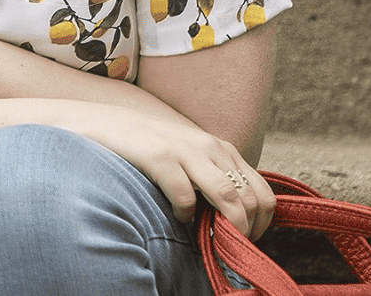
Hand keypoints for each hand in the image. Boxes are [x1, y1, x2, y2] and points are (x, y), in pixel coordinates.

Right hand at [65, 104, 274, 240]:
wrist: (107, 123)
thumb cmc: (151, 147)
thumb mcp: (192, 157)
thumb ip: (214, 177)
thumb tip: (236, 218)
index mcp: (223, 150)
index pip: (263, 193)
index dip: (261, 225)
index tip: (245, 240)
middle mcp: (211, 147)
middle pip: (250, 200)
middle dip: (244, 231)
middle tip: (227, 246)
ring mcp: (186, 151)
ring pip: (228, 197)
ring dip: (225, 227)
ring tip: (210, 239)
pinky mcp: (160, 157)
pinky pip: (186, 196)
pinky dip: (185, 215)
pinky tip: (176, 216)